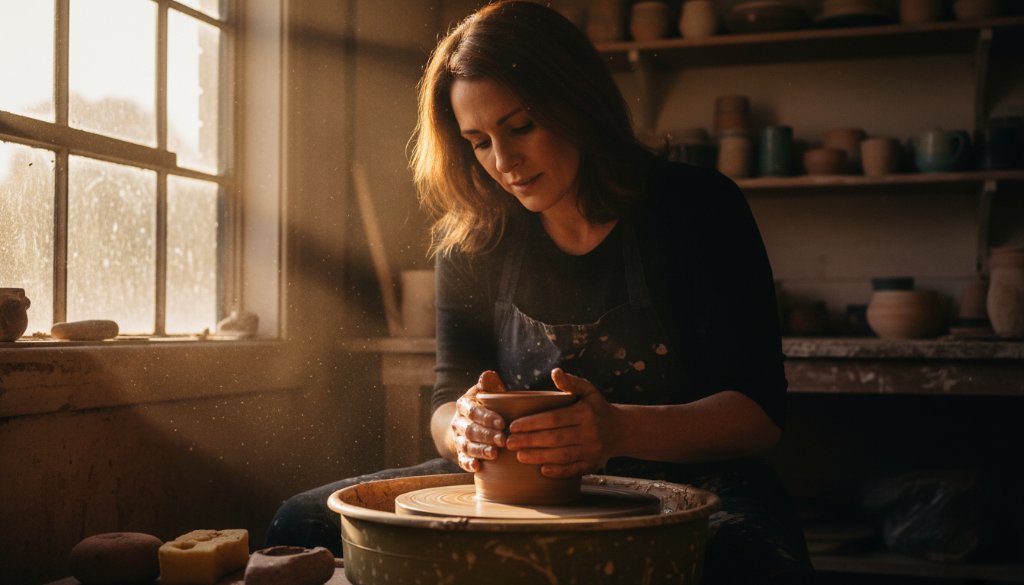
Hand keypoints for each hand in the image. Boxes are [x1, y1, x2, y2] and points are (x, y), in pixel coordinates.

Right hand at [450, 370, 507, 471]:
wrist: (466, 423)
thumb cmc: (485, 406)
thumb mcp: (484, 392)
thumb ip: (488, 384)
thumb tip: (488, 375)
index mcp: (464, 405)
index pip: (473, 411)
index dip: (486, 417)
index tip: (502, 423)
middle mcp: (458, 423)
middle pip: (470, 430)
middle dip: (486, 436)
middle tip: (503, 440)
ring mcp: (458, 439)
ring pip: (466, 446)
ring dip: (480, 450)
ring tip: (494, 454)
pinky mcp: (460, 454)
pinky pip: (461, 460)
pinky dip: (468, 464)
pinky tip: (477, 467)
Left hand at [505, 368, 621, 477]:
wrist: (621, 430)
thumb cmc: (597, 408)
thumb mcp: (588, 390)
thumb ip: (571, 382)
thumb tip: (555, 372)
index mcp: (585, 413)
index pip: (554, 418)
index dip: (532, 423)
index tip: (513, 426)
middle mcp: (590, 432)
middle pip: (555, 438)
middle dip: (530, 441)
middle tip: (509, 442)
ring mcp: (592, 450)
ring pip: (562, 456)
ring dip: (539, 457)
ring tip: (519, 456)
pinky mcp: (593, 464)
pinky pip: (574, 470)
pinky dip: (558, 471)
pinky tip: (542, 470)